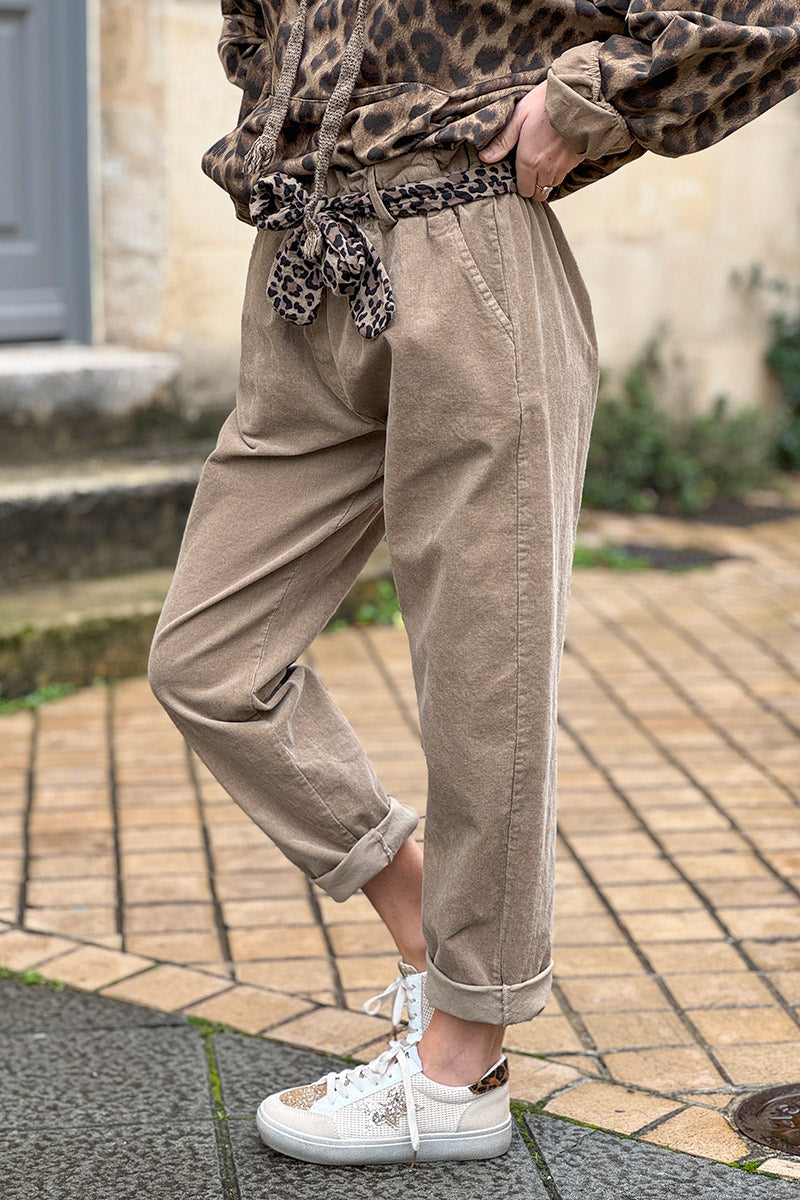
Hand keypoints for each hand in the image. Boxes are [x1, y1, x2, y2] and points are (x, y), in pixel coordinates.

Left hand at [479, 81, 583, 198]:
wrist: (581, 96)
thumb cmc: (547, 102)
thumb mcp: (519, 115)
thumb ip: (502, 140)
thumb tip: (485, 158)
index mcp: (529, 161)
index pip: (523, 190)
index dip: (520, 185)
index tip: (518, 174)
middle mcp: (546, 170)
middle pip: (538, 194)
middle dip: (532, 187)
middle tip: (528, 172)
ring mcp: (562, 167)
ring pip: (551, 185)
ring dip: (545, 180)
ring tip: (542, 162)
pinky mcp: (575, 162)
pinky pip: (563, 175)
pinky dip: (558, 171)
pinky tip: (555, 156)